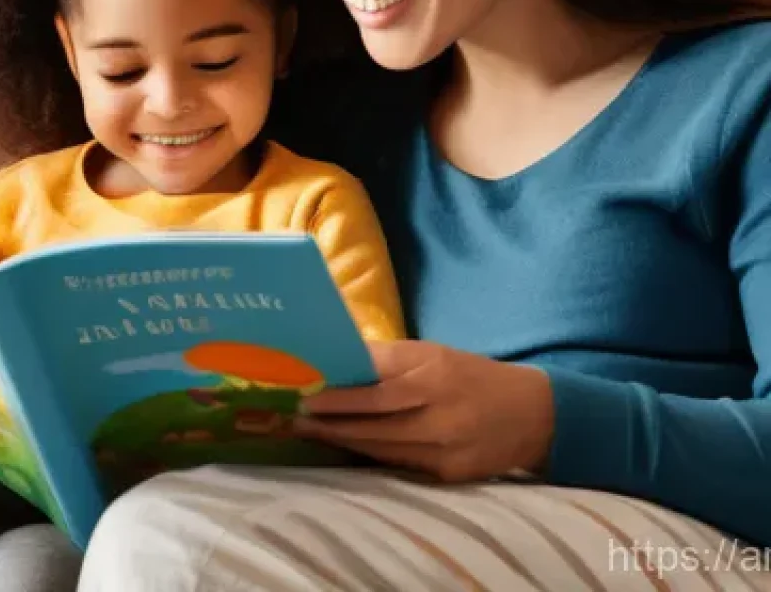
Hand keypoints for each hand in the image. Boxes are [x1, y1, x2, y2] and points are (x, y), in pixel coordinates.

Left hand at [293, 340, 553, 482]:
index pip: (376, 383)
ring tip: (310, 432)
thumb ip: (388, 359)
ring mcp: (445, 445)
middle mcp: (439, 408)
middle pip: (373, 419)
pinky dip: (369, 456)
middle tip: (296, 417)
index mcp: (433, 370)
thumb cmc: (470, 374)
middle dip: (331, 420)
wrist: (531, 413)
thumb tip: (338, 360)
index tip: (305, 391)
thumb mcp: (433, 353)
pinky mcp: (449, 473)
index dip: (339, 392)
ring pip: (381, 446)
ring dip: (342, 439)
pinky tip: (346, 448)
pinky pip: (398, 464)